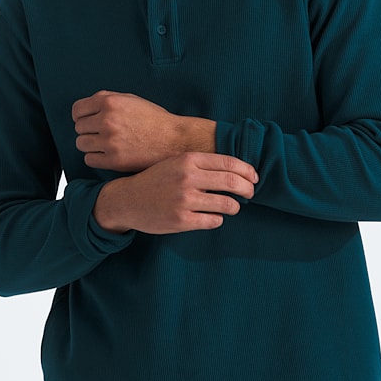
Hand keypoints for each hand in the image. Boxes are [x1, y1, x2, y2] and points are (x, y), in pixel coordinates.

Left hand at [72, 90, 215, 171]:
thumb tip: (86, 107)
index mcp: (110, 102)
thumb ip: (107, 99)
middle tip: (102, 134)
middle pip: (79, 128)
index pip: (77, 110)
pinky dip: (96, 158)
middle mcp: (107, 120)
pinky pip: (89, 159)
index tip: (87, 121)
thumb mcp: (131, 100)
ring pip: (81, 144)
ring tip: (105, 144)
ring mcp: (109, 141)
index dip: (81, 116)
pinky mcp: (113, 160)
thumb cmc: (154, 120)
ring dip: (91, 145)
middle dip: (88, 130)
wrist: (174, 140)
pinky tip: (108, 154)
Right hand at [93, 152, 257, 234]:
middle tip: (250, 193)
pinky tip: (212, 216)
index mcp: (188, 159)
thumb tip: (237, 170)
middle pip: (233, 182)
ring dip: (234, 206)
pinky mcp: (181, 220)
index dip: (247, 170)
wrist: (126, 199)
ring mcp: (184, 200)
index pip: (229, 162)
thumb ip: (202, 164)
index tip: (254, 177)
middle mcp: (187, 178)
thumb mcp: (176, 163)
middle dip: (247, 189)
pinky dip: (218, 219)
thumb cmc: (156, 180)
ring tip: (232, 207)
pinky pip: (214, 221)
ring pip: (227, 204)